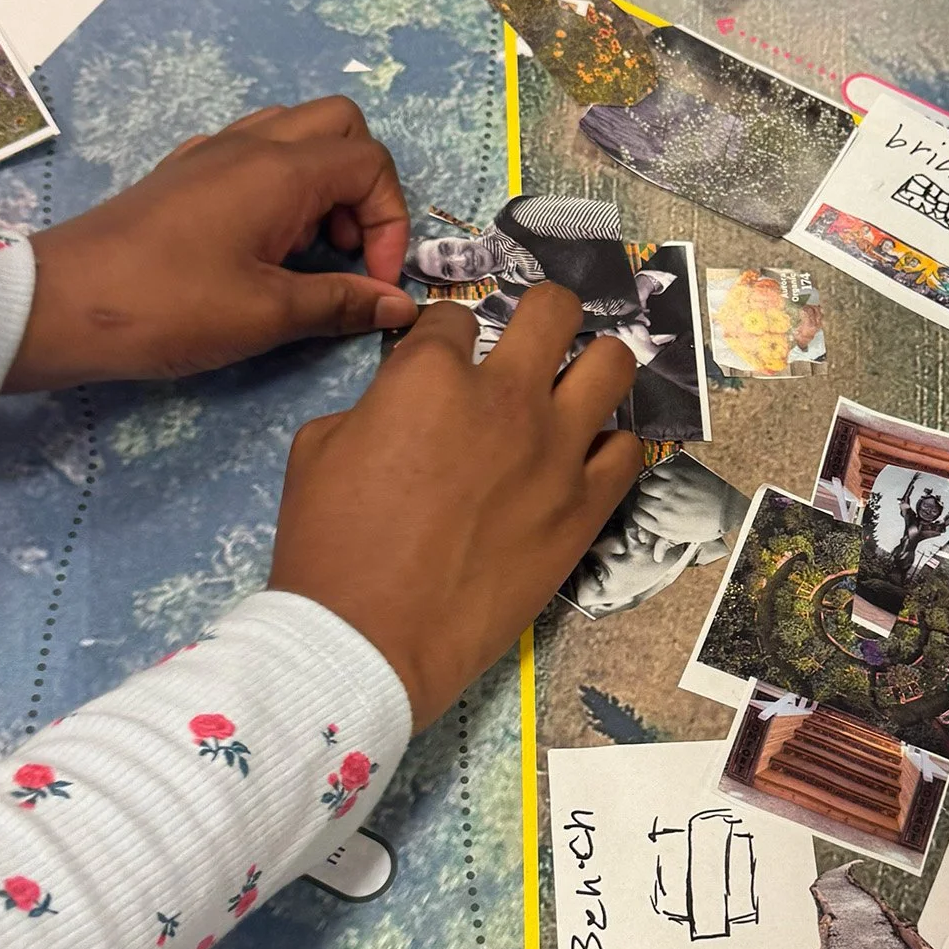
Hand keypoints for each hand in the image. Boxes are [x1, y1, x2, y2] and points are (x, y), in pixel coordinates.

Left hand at [5, 98, 416, 391]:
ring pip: (294, 132)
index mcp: (279, 170)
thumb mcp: (266, 315)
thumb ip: (340, 303)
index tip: (374, 279)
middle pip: (341, 126)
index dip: (391, 222)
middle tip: (348, 249)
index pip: (371, 164)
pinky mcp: (182, 174)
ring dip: (322, 182)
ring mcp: (211, 153)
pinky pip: (251, 152)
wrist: (59, 303)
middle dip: (364, 186)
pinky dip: (278, 186)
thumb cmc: (169, 307)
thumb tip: (397, 305)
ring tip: (307, 248)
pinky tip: (260, 241)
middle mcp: (250, 145)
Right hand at [270, 290, 640, 726]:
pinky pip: (629, 451)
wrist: (370, 638)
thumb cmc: (330, 545)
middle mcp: (505, 397)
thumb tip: (404, 402)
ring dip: (595, 364)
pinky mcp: (586, 507)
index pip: (453, 317)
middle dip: (542, 314)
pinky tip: (588, 455)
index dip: (445, 334)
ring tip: (578, 383)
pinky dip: (610, 445)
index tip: (445, 355)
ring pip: (614, 364)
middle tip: (533, 340)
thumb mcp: (320, 448)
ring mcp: (557, 451)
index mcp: (431, 374)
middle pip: (554, 310)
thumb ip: (376, 403)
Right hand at [630, 458, 727, 553]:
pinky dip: (660, 473)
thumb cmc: (708, 524)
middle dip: (646, 500)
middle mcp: (663, 508)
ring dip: (652, 486)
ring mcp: (670, 491)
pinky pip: (658, 472)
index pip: (637, 516)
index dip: (642, 512)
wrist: (728, 508)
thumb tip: (656, 556)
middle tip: (655, 499)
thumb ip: (666, 543)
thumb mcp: (685, 538)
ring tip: (660, 488)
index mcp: (662, 526)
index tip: (647, 509)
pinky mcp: (678, 476)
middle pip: (641, 501)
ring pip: (646, 485)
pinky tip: (667, 478)